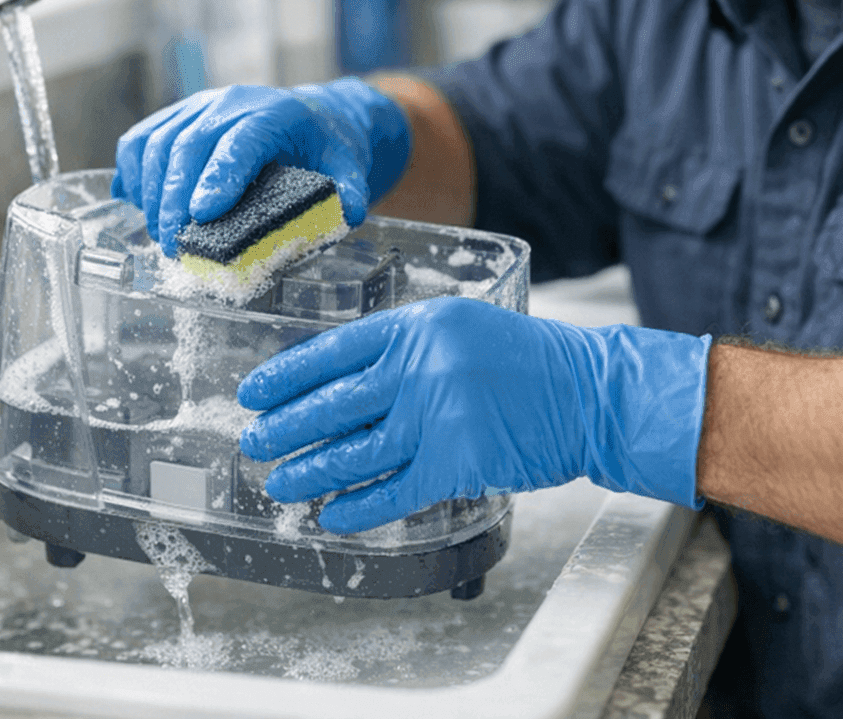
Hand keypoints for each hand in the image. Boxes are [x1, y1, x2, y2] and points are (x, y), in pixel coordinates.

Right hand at [112, 78, 411, 254]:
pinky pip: (143, 138)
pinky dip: (133, 171)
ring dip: (151, 191)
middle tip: (173, 245)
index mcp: (274, 114)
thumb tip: (349, 212)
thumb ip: (351, 188)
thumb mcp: (348, 165)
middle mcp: (231, 103)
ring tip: (160, 235)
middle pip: (190, 144)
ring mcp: (199, 106)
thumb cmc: (326, 145)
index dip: (218, 175)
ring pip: (159, 141)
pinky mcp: (178, 117)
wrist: (311, 115)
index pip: (240, 142)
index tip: (201, 214)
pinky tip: (138, 203)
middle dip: (174, 198)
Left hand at [237, 297, 710, 534]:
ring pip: (352, 453)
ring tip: (280, 483)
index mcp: (417, 327)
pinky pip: (391, 491)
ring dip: (308, 472)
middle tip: (254, 442)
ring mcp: (437, 417)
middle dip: (283, 429)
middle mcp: (421, 368)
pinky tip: (332, 515)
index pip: (331, 352)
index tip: (254, 393)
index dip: (285, 376)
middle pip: (330, 406)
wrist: (588, 394)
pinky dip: (356, 507)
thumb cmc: (526, 361)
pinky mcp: (455, 463)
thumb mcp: (459, 328)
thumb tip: (338, 383)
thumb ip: (403, 348)